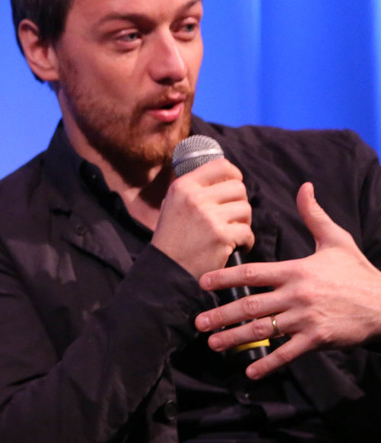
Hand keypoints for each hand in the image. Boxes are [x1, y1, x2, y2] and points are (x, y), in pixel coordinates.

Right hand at [152, 158, 253, 278]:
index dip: (234, 175)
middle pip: (238, 188)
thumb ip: (194, 188)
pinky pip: (248, 232)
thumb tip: (226, 175)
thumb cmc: (173, 238)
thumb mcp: (173, 204)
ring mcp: (208, 217)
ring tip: (231, 233)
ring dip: (243, 223)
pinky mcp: (221, 236)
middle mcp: (194, 198)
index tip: (233, 187)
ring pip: (245, 209)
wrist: (167, 270)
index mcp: (183, 186)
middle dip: (239, 203)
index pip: (221, 166)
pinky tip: (235, 247)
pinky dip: (245, 242)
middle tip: (230, 218)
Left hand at [195, 182, 380, 378]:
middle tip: (197, 321)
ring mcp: (306, 319)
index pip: (252, 272)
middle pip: (251, 305)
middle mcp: (296, 295)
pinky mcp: (318, 339)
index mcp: (296, 271)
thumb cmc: (357, 273)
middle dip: (221, 314)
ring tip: (213, 343)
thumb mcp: (336, 240)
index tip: (202, 282)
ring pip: (264, 330)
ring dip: (235, 338)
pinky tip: (249, 370)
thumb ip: (314, 215)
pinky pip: (288, 353)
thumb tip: (304, 186)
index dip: (225, 277)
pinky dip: (268, 362)